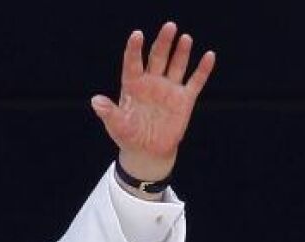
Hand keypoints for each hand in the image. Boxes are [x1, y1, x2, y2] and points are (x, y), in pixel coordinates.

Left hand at [91, 22, 215, 181]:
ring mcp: (169, 89)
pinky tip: (209, 55)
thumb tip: (95, 101)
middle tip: (169, 26)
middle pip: (158, 58)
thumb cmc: (128, 136)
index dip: (134, 49)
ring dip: (181, 52)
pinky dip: (203, 70)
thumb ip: (108, 112)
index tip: (137, 34)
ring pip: (176, 65)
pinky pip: (195, 81)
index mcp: (133, 86)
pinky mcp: (184, 100)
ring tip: (185, 38)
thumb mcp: (117, 125)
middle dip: (163, 43)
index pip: (133, 63)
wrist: (147, 152)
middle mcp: (151, 83)